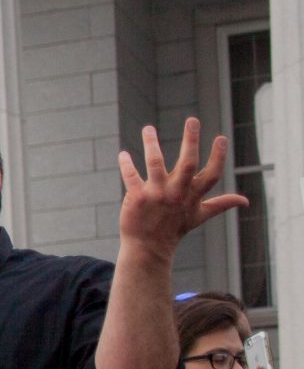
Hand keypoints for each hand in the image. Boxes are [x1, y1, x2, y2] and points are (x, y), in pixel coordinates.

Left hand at [116, 119, 243, 257]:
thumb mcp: (200, 216)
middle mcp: (177, 193)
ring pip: (155, 164)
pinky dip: (126, 165)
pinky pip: (131, 177)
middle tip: (193, 120)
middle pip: (188, 163)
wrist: (149, 247)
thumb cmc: (175, 228)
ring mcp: (157, 195)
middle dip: (191, 141)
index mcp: (193, 195)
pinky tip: (123, 154)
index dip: (218, 156)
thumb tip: (245, 201)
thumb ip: (221, 204)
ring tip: (148, 128)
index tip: (221, 137)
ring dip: (151, 144)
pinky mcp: (137, 197)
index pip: (212, 174)